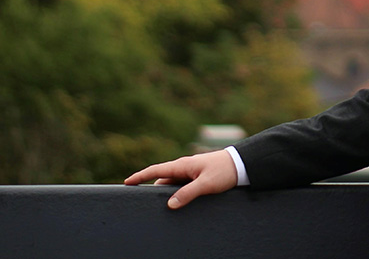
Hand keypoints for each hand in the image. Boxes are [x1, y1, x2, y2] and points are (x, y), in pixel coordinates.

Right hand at [124, 149, 238, 208]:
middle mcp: (183, 167)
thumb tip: (170, 204)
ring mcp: (190, 171)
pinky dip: (176, 192)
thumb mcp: (206, 184)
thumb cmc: (224, 171)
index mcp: (182, 165)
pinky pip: (181, 185)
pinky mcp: (197, 176)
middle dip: (151, 188)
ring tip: (159, 205)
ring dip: (166, 192)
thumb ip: (187, 193)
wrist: (241, 163)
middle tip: (141, 201)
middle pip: (162, 179)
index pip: (155, 170)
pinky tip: (177, 201)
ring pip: (172, 183)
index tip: (127, 182)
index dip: (140, 176)